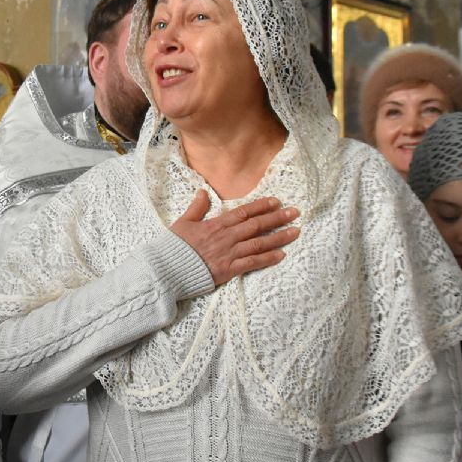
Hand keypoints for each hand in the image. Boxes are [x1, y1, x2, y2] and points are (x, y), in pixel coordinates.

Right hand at [168, 190, 299, 287]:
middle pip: (256, 225)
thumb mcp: (183, 222)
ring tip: (295, 232)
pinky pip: (252, 264)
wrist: (166, 269)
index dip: (261, 206)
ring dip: (278, 237)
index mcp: (216, 224)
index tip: (276, 201)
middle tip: (295, 212)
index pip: (243, 212)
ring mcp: (229, 253)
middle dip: (277, 218)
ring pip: (259, 243)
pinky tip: (281, 255)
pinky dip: (267, 259)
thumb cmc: (173, 247)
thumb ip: (197, 207)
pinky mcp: (228, 270)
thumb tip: (203, 191)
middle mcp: (226, 237)